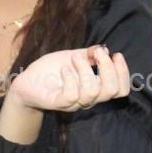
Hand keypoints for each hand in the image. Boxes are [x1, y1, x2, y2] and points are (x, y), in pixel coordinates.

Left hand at [10, 46, 129, 111]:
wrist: (27, 81)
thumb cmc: (52, 70)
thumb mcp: (73, 57)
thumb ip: (89, 54)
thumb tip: (104, 49)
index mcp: (96, 87)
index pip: (121, 90)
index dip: (124, 73)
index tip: (116, 54)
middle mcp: (88, 98)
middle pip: (112, 91)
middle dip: (108, 68)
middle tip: (96, 54)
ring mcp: (74, 102)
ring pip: (93, 92)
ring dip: (85, 69)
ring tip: (74, 58)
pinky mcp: (58, 103)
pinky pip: (72, 95)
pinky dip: (70, 77)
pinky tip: (64, 68)